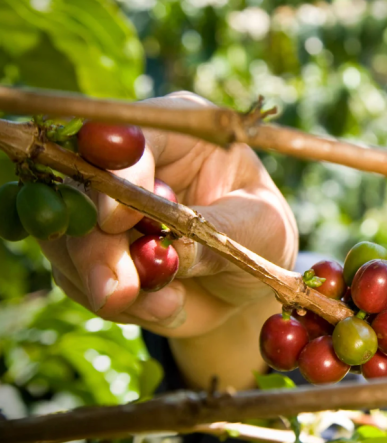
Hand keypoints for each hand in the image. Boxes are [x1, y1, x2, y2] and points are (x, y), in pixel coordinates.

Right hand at [40, 92, 298, 339]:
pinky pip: (74, 277)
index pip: (130, 138)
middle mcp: (129, 162)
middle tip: (120, 291)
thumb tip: (170, 249)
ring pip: (67, 237)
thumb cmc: (262, 236)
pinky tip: (164, 307)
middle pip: (81, 189)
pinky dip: (115, 303)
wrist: (246, 283)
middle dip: (96, 246)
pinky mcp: (88, 250)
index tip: (116, 219)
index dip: (116, 174)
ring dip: (104, 282)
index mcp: (177, 134)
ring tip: (166, 305)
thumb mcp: (259, 227)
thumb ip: (216, 233)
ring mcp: (101, 206)